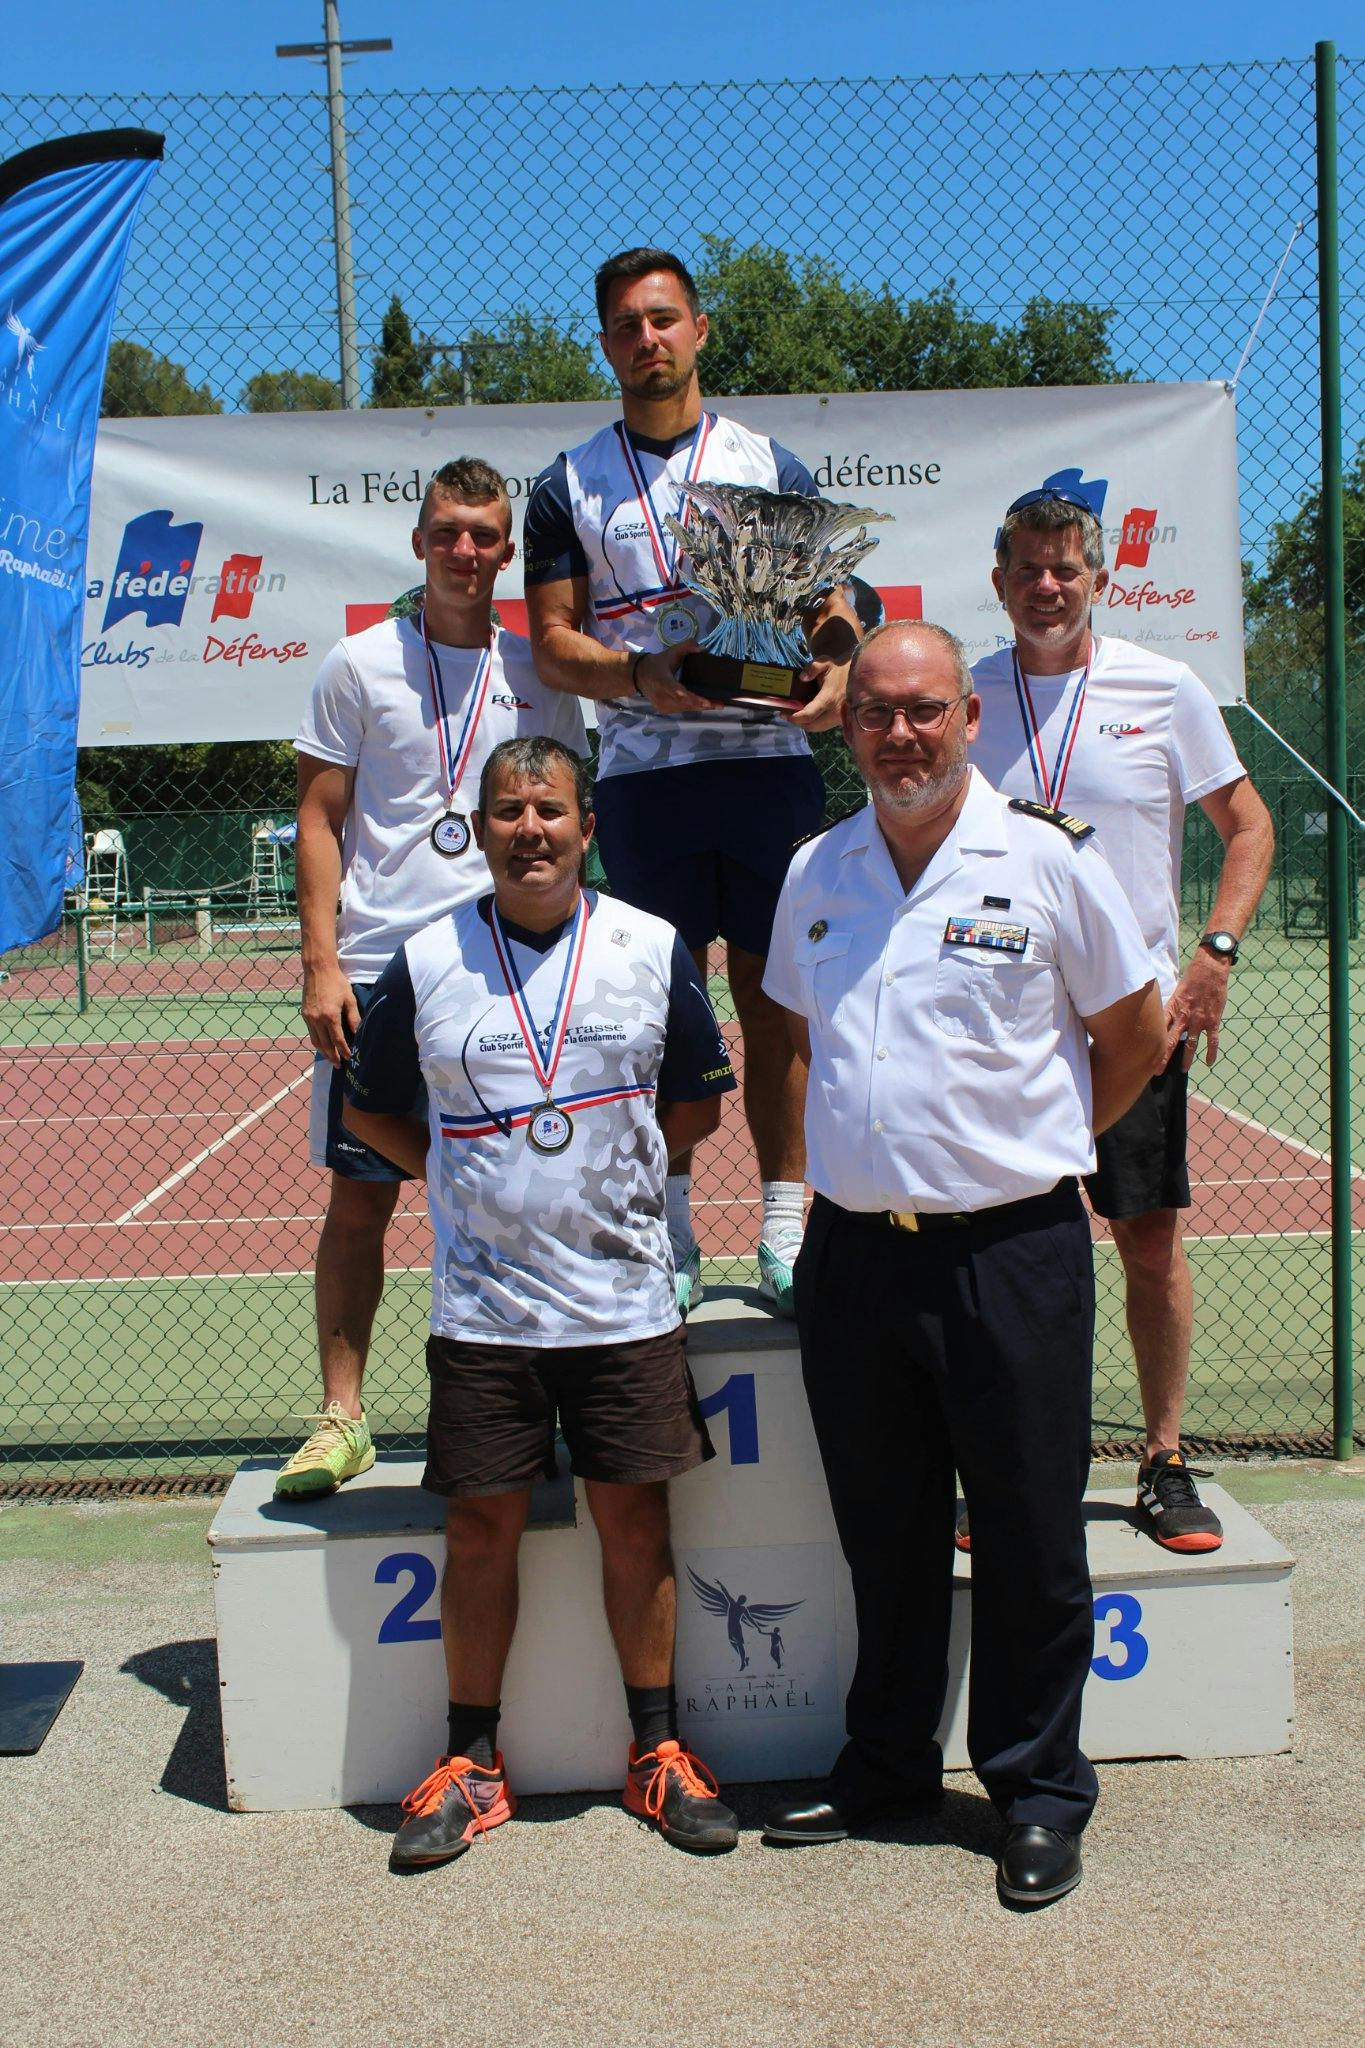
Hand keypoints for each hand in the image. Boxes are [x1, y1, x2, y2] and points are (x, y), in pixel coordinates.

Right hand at [302, 962, 359, 1065]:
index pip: (337, 1040)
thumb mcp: (349, 999)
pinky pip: (311, 1033)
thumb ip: (353, 1018)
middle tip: (338, 1065)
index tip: (349, 1058)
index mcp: (330, 1016)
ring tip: (331, 1058)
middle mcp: (317, 1020)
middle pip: (325, 1045)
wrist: (318, 970)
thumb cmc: (337, 983)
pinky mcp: (304, 1014)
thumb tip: (357, 1033)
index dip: (344, 1051)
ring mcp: (309, 1017)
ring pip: (315, 1041)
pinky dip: (317, 1041)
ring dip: (323, 1052)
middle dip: (332, 1056)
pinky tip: (323, 1045)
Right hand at [633, 642, 711, 715]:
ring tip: (717, 704)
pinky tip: (704, 704)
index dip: (692, 698)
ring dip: (700, 707)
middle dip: (703, 704)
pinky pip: (681, 710)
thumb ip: (687, 646)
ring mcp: (661, 705)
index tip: (706, 702)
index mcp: (662, 681)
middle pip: (685, 703)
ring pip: (684, 708)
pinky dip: (693, 707)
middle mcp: (661, 696)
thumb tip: (703, 649)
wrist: (639, 675)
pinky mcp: (663, 710)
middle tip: (720, 704)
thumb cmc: (659, 662)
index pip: (677, 692)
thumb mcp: (672, 651)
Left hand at [788, 656, 849, 731]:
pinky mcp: (841, 720)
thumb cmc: (839, 669)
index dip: (794, 717)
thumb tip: (802, 677)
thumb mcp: (825, 663)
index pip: (808, 715)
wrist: (859, 675)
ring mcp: (838, 718)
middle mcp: (834, 712)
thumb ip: (812, 668)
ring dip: (805, 724)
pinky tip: (808, 716)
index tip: (783, 714)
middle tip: (786, 716)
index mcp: (828, 698)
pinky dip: (814, 724)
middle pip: (811, 726)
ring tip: (795, 716)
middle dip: (797, 723)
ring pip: (817, 728)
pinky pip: (824, 726)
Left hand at [1161, 949, 1231, 1071]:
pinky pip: (1212, 1040)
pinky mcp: (1213, 1020)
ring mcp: (1199, 1020)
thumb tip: (1160, 1015)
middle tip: (1156, 1071)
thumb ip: (1170, 1006)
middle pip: (1171, 1041)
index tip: (1143, 1056)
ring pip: (1191, 1044)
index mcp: (1172, 1009)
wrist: (1210, 968)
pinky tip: (1209, 1062)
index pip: (1158, 1030)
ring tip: (1182, 1070)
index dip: (1151, 1044)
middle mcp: (1184, 1017)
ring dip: (1186, 1058)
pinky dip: (1211, 1052)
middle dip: (1163, 1057)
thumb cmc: (1191, 978)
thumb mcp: (1175, 991)